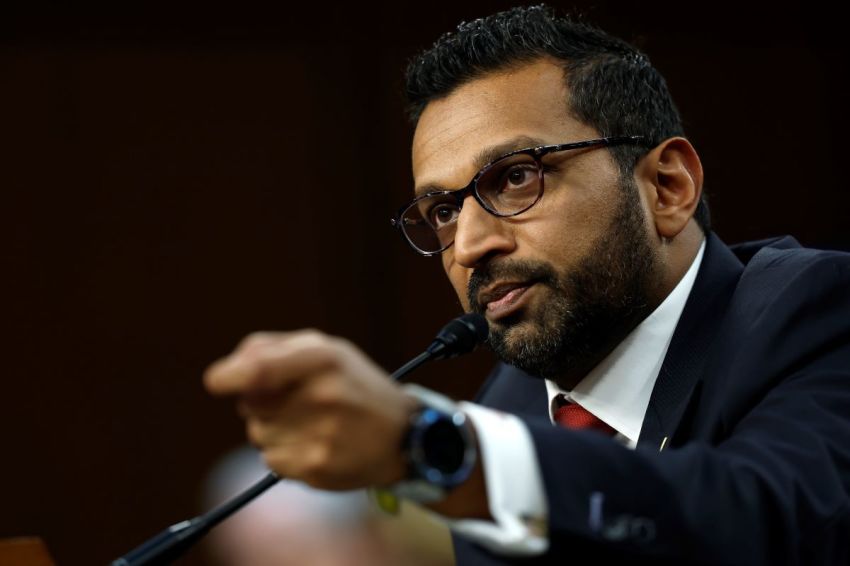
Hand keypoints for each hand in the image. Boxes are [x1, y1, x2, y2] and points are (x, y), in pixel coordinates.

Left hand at [204, 330, 418, 490]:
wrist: (404, 435)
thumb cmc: (355, 386)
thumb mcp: (326, 350)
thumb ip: (273, 349)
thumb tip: (226, 372)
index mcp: (323, 358)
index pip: (257, 367)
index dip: (228, 376)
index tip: (218, 383)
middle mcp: (322, 395)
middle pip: (250, 405)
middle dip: (261, 404)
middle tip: (298, 403)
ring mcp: (321, 434)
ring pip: (257, 434)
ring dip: (273, 431)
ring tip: (312, 425)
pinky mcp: (317, 467)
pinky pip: (271, 461)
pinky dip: (284, 455)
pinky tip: (315, 446)